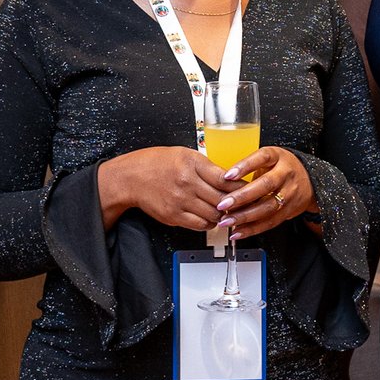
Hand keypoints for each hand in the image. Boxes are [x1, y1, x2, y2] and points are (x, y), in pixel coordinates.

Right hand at [99, 145, 230, 231]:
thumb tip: (230, 178)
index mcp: (191, 163)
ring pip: (214, 214)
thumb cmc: (156, 163)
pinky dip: (209, 223)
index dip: (240, 185)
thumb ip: (207, 166)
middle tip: (243, 204)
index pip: (225, 178)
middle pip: (222, 199)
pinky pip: (200, 225)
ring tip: (226, 211)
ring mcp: (180, 201)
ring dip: (223, 215)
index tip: (249, 188)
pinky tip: (210, 217)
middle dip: (236, 203)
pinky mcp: (174, 216)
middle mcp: (186, 182)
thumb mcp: (184, 154)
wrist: (130, 178)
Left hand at [217, 145, 316, 240]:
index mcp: (278, 157)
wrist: (310, 180)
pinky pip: (270, 222)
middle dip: (242, 197)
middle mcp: (286, 174)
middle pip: (265, 185)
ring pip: (267, 207)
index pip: (262, 158)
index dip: (244, 166)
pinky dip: (252, 229)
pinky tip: (238, 232)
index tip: (227, 176)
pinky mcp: (289, 211)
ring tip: (227, 221)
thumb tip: (221, 179)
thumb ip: (249, 166)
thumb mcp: (269, 158)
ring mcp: (289, 193)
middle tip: (223, 204)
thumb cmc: (281, 167)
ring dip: (245, 216)